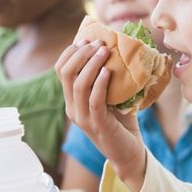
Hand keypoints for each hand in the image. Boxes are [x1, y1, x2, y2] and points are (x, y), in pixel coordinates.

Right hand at [55, 40, 146, 191]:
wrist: (130, 152)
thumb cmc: (122, 122)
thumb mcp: (113, 96)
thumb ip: (109, 77)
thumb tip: (119, 48)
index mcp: (72, 100)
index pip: (61, 70)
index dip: (71, 52)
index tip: (86, 39)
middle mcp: (73, 108)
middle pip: (66, 73)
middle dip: (81, 54)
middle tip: (99, 43)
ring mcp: (83, 118)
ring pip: (78, 85)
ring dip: (91, 64)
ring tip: (105, 51)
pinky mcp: (97, 125)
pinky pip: (94, 100)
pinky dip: (100, 83)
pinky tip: (108, 71)